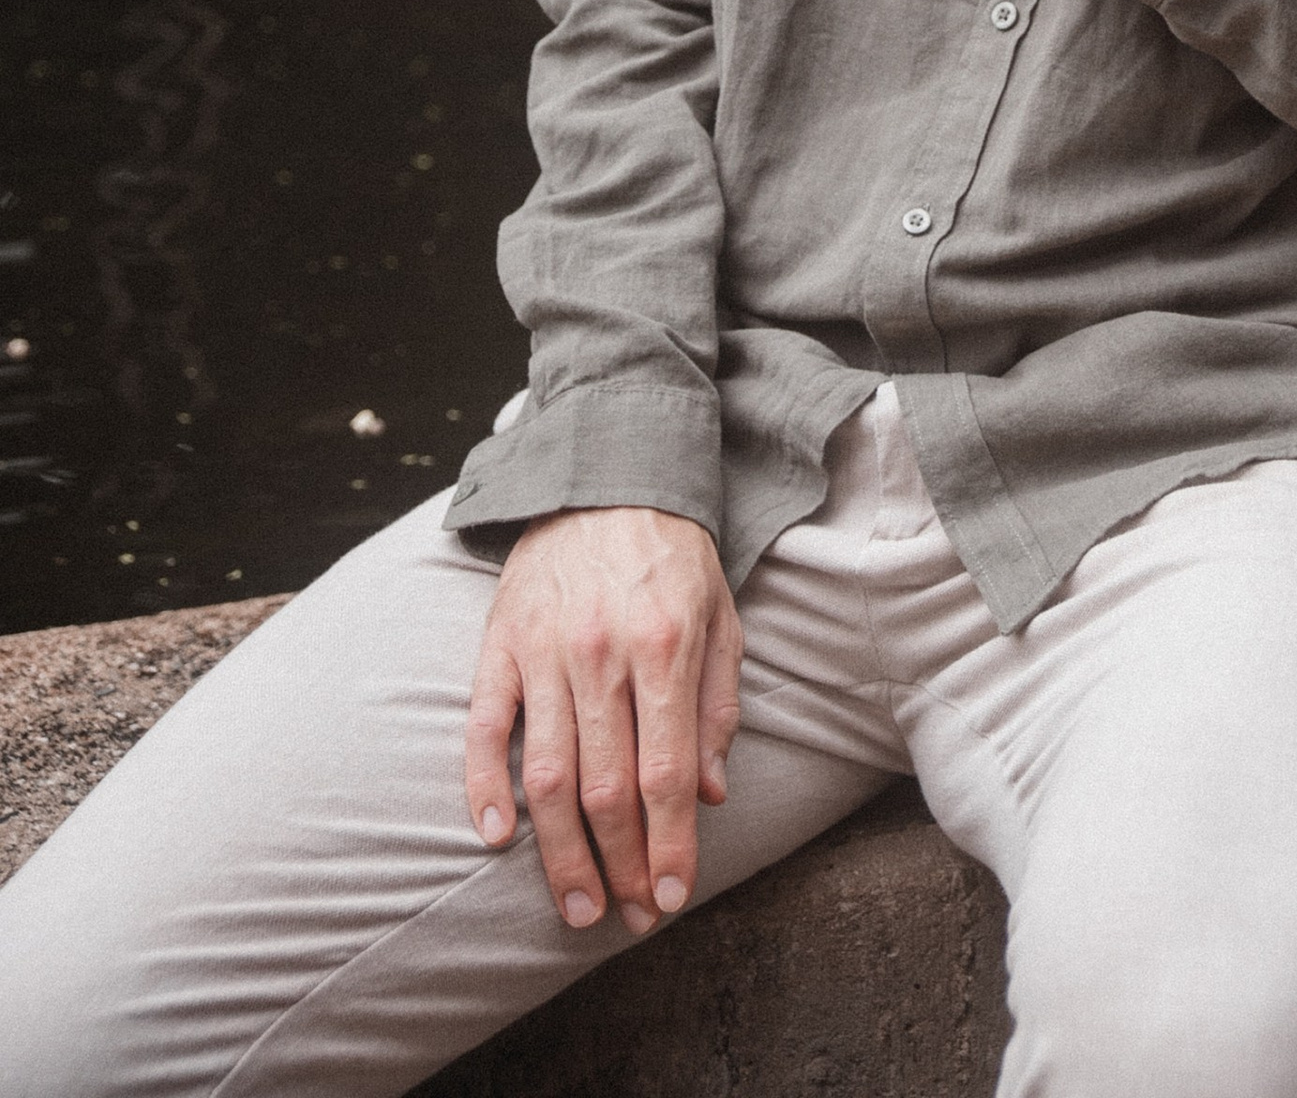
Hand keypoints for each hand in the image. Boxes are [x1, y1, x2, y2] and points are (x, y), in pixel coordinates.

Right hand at [464, 506, 741, 937]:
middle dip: (620, 865)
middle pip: (606, 788)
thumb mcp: (721, 617)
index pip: (667, 772)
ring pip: (545, 774)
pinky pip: (483, 726)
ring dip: (559, 853)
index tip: (670, 898)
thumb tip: (711, 794)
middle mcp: (601, 654)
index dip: (669, 845)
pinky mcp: (499, 643)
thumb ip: (718, 704)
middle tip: (626, 918)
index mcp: (664, 646)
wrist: (606, 471)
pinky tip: (496, 837)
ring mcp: (544, 650)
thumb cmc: (672, 554)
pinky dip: (483, 786)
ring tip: (575, 905)